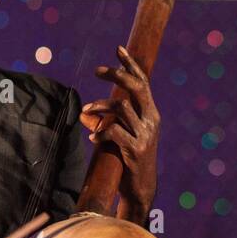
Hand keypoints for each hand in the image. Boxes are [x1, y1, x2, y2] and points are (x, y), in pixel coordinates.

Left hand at [80, 45, 160, 224]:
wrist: (141, 189)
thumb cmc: (129, 160)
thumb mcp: (122, 137)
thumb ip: (108, 123)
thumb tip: (85, 116)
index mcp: (151, 114)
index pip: (143, 82)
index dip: (131, 64)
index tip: (118, 49)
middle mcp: (151, 120)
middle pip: (135, 87)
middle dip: (115, 74)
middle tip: (96, 70)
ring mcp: (145, 135)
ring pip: (121, 107)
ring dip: (99, 107)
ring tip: (86, 112)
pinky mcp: (135, 150)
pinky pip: (114, 131)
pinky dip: (100, 132)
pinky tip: (94, 138)